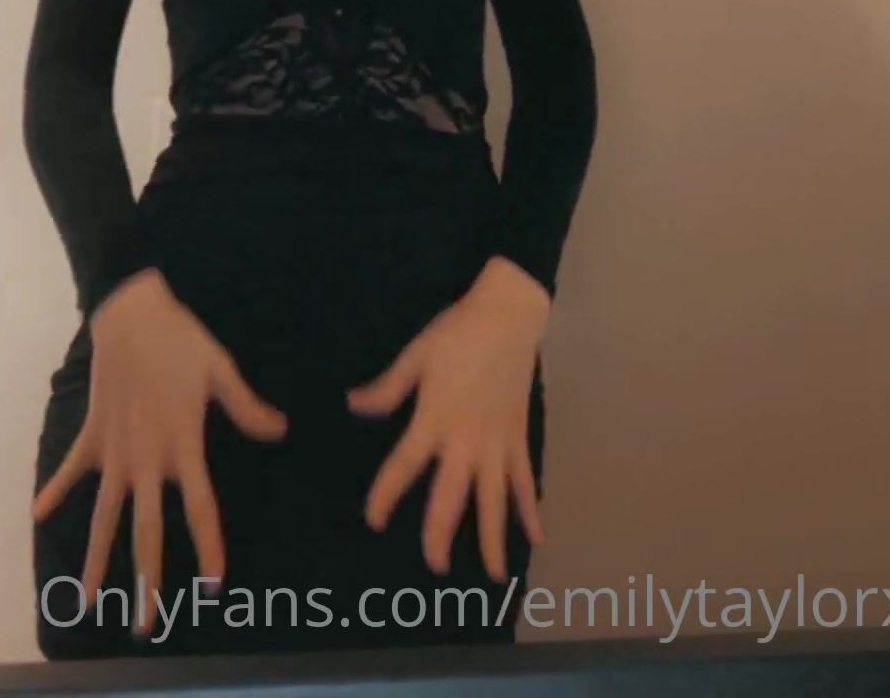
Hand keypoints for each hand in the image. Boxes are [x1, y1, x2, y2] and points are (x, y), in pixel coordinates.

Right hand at [32, 269, 288, 633]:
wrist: (131, 313)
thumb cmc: (181, 340)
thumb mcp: (221, 371)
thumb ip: (247, 407)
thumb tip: (280, 431)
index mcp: (182, 445)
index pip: (200, 508)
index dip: (208, 547)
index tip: (212, 585)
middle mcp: (146, 459)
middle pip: (146, 531)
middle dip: (146, 580)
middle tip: (144, 625)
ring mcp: (115, 451)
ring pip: (104, 516)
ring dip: (96, 559)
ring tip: (87, 599)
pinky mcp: (93, 435)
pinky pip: (71, 470)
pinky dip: (56, 491)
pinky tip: (39, 516)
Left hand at [346, 256, 548, 582]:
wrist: (509, 315)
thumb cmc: (457, 332)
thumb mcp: (416, 356)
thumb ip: (387, 388)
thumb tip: (353, 405)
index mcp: (434, 419)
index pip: (404, 467)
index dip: (386, 496)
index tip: (374, 520)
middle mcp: (466, 440)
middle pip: (452, 497)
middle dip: (442, 535)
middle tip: (436, 567)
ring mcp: (497, 442)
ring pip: (495, 499)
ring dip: (494, 537)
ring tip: (495, 574)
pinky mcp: (519, 437)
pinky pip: (525, 479)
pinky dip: (531, 508)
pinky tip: (537, 536)